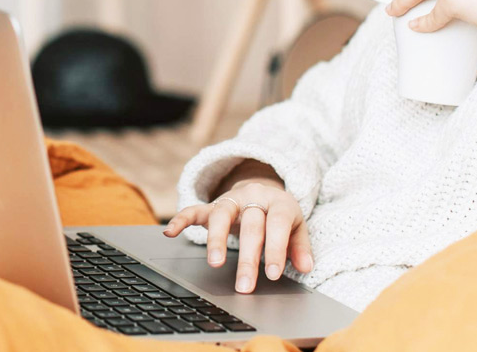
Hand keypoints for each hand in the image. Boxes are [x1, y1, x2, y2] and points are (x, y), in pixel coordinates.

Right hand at [163, 179, 313, 293]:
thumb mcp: (297, 227)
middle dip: (248, 257)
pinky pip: (194, 209)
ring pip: (221, 215)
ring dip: (217, 239)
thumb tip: (306, 267)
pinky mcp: (212, 205)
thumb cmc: (280, 215)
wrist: (262, 190)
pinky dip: (181, 219)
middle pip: (250, 225)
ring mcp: (231, 200)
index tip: (273, 274)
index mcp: (279, 202)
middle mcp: (254, 197)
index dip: (276, 249)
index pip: (277, 224)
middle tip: (245, 285)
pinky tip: (170, 233)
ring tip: (215, 264)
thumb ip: (300, 247)